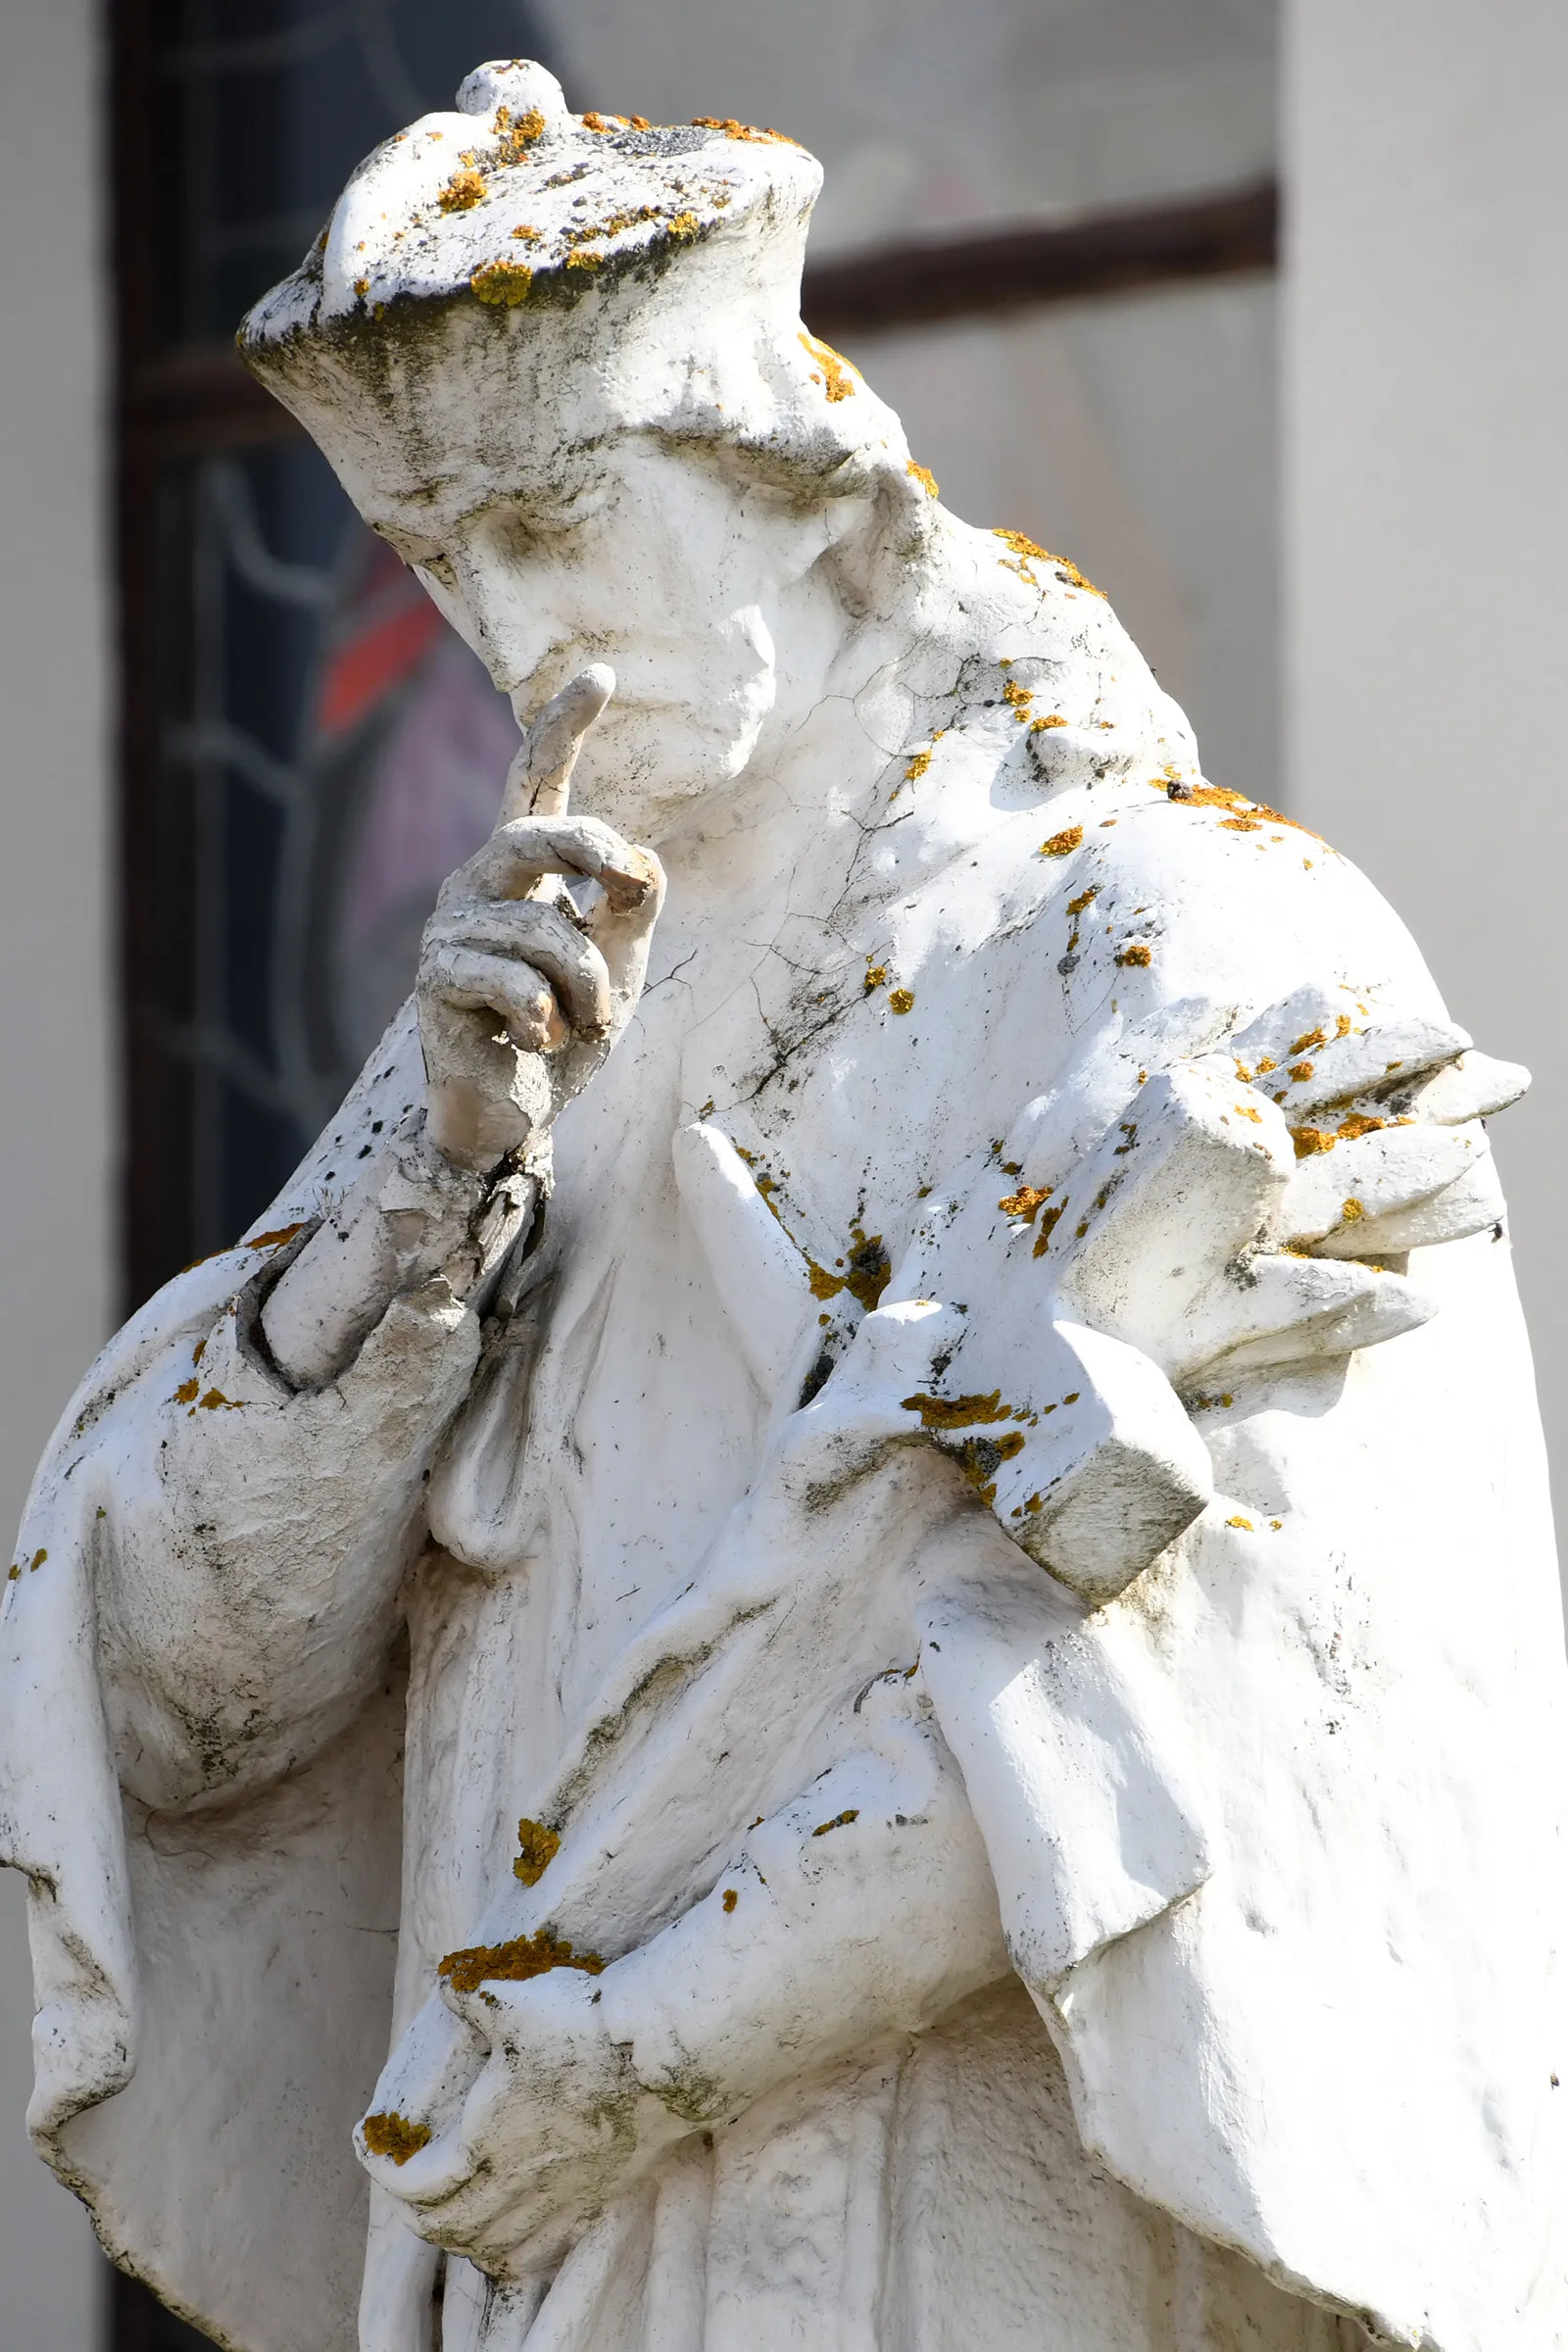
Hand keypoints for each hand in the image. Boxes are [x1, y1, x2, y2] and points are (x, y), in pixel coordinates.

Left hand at [357, 1966, 684, 2273]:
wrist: (663, 2055)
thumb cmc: (585, 2025)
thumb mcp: (515, 1998)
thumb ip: (472, 1993)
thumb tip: (445, 1979)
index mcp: (486, 2142)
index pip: (414, 2183)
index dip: (380, 2167)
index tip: (365, 2141)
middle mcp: (518, 2181)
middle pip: (448, 2228)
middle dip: (416, 2211)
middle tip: (406, 2181)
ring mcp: (562, 2195)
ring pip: (495, 2246)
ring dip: (462, 2237)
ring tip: (453, 2212)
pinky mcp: (599, 2193)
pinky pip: (543, 2245)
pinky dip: (514, 2247)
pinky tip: (516, 2225)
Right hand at [417, 665, 665, 1171]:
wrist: (516, 1112)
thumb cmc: (570, 1033)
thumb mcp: (622, 967)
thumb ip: (634, 911)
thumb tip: (644, 863)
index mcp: (526, 871)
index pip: (538, 784)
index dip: (563, 728)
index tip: (602, 673)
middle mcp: (480, 885)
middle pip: (533, 831)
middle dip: (590, 851)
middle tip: (628, 890)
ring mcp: (452, 929)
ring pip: (544, 930)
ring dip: (588, 987)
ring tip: (586, 1023)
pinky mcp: (437, 980)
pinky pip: (514, 982)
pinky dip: (547, 1019)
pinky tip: (539, 1040)